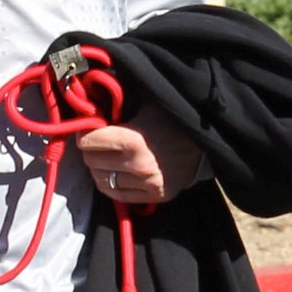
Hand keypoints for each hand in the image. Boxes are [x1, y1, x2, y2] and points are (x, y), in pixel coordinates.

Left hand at [77, 101, 202, 205]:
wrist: (206, 142)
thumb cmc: (173, 118)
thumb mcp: (147, 103)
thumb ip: (121, 100)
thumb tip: (92, 94)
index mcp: (133, 139)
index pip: (89, 142)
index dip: (85, 133)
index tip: (88, 129)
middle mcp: (138, 165)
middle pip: (92, 162)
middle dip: (90, 151)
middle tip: (95, 143)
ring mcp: (146, 184)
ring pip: (102, 181)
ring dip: (99, 168)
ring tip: (105, 158)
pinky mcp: (154, 197)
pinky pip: (117, 195)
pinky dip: (110, 184)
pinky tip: (114, 172)